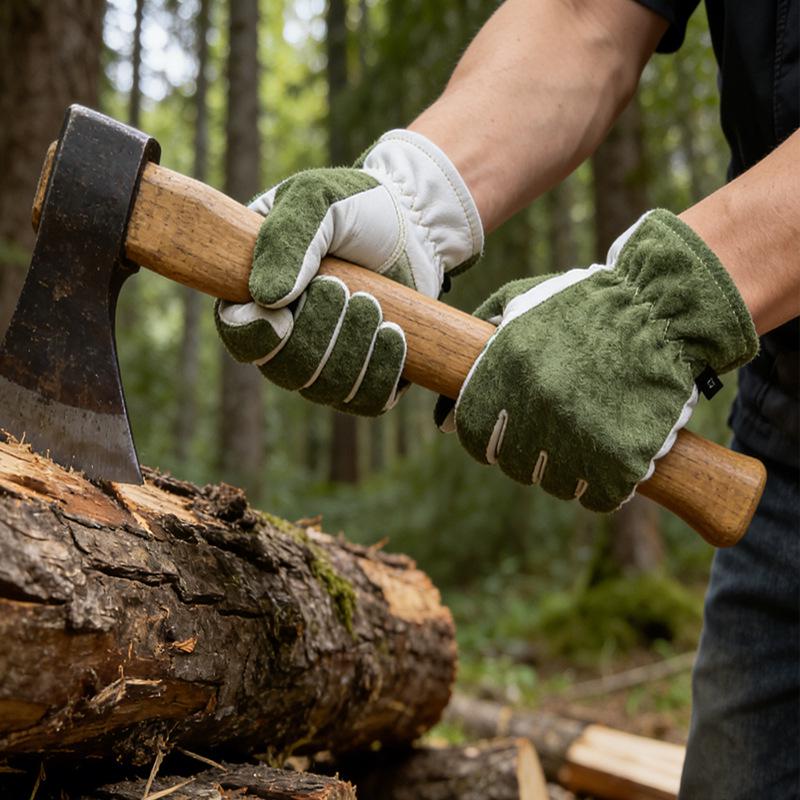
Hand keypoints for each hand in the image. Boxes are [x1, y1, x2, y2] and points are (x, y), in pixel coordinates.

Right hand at [216, 130, 482, 414]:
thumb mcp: (317, 201)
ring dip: (353, 351)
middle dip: (320, 335)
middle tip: (351, 293)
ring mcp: (328, 361)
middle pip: (287, 370)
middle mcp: (287, 337)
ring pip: (326, 389)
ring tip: (374, 305)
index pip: (240, 338)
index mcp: (257, 295)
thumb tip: (267, 300)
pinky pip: (366, 400)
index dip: (256, 337)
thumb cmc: (358, 207)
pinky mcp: (369, 374)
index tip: (283, 316)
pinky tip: (395, 336)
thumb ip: (287, 240)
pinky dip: (380, 374)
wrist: (417, 223)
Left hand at [435, 210, 757, 510]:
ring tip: (589, 433)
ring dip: (568, 468)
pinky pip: (598, 497)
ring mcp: (580, 436)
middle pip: (515, 464)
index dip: (489, 438)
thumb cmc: (585, 304)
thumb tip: (443, 423)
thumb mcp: (518, 302)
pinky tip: (613, 454)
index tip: (505, 432)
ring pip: (556, 483)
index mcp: (505, 370)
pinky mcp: (623, 461)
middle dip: (530, 451)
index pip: (475, 436)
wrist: (664, 309)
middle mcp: (537, 407)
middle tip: (556, 428)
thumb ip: (474, 352)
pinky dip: (604, 485)